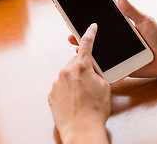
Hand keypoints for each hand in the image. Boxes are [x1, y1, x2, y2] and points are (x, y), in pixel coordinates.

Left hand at [48, 24, 109, 143]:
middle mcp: (66, 72)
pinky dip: (68, 90)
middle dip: (84, 67)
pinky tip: (76, 100)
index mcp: (81, 67)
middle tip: (91, 80)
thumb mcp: (104, 87)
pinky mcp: (52, 94)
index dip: (90, 34)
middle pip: (76, 62)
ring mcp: (57, 83)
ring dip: (75, 79)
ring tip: (84, 95)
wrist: (81, 130)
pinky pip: (61, 86)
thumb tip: (93, 70)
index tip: (91, 27)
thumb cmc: (95, 110)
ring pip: (68, 74)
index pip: (86, 44)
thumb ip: (98, 73)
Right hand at [68, 0, 156, 78]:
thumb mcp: (145, 22)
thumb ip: (132, 11)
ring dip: (83, 44)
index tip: (77, 9)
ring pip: (95, 48)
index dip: (90, 16)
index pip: (102, 20)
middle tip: (69, 25)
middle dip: (80, 30)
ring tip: (73, 40)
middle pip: (95, 35)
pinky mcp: (117, 65)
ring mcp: (115, 52)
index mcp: (120, 27)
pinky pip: (102, 63)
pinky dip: (92, 60)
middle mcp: (115, 39)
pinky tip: (84, 56)